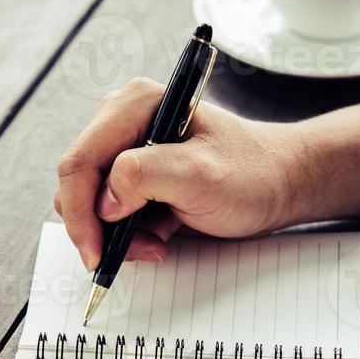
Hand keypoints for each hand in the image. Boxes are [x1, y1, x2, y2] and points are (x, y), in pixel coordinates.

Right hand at [54, 77, 309, 270]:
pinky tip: (159, 237)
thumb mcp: (200, 175)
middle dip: (99, 227)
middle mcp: (123, 120)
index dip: (81, 212)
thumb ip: (143, 176)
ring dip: (115, 234)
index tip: (97, 253)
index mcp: (136, 105)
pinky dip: (126, 233)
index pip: (80, 161)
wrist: (280, 185)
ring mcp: (127, 146)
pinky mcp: (134, 174)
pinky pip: (108, 210)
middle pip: (79, 182)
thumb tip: (103, 200)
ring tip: (155, 243)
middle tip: (139, 251)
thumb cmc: (252, 174)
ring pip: (91, 201)